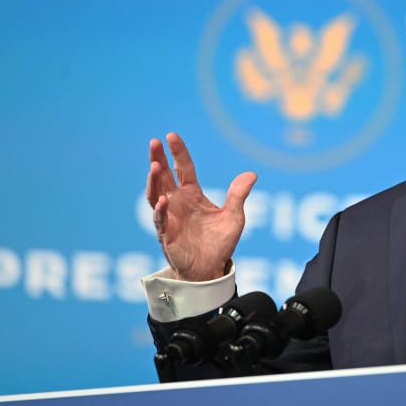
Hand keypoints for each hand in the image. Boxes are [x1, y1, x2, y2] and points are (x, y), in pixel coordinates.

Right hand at [145, 132, 256, 281]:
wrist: (211, 269)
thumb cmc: (220, 242)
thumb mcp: (235, 216)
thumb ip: (239, 195)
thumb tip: (252, 174)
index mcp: (192, 194)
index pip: (183, 168)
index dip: (178, 152)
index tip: (171, 136)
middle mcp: (177, 202)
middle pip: (163, 177)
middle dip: (157, 159)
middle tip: (154, 142)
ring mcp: (169, 217)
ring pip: (155, 195)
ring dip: (154, 181)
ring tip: (155, 167)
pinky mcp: (166, 235)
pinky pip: (160, 220)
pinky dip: (160, 210)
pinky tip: (163, 200)